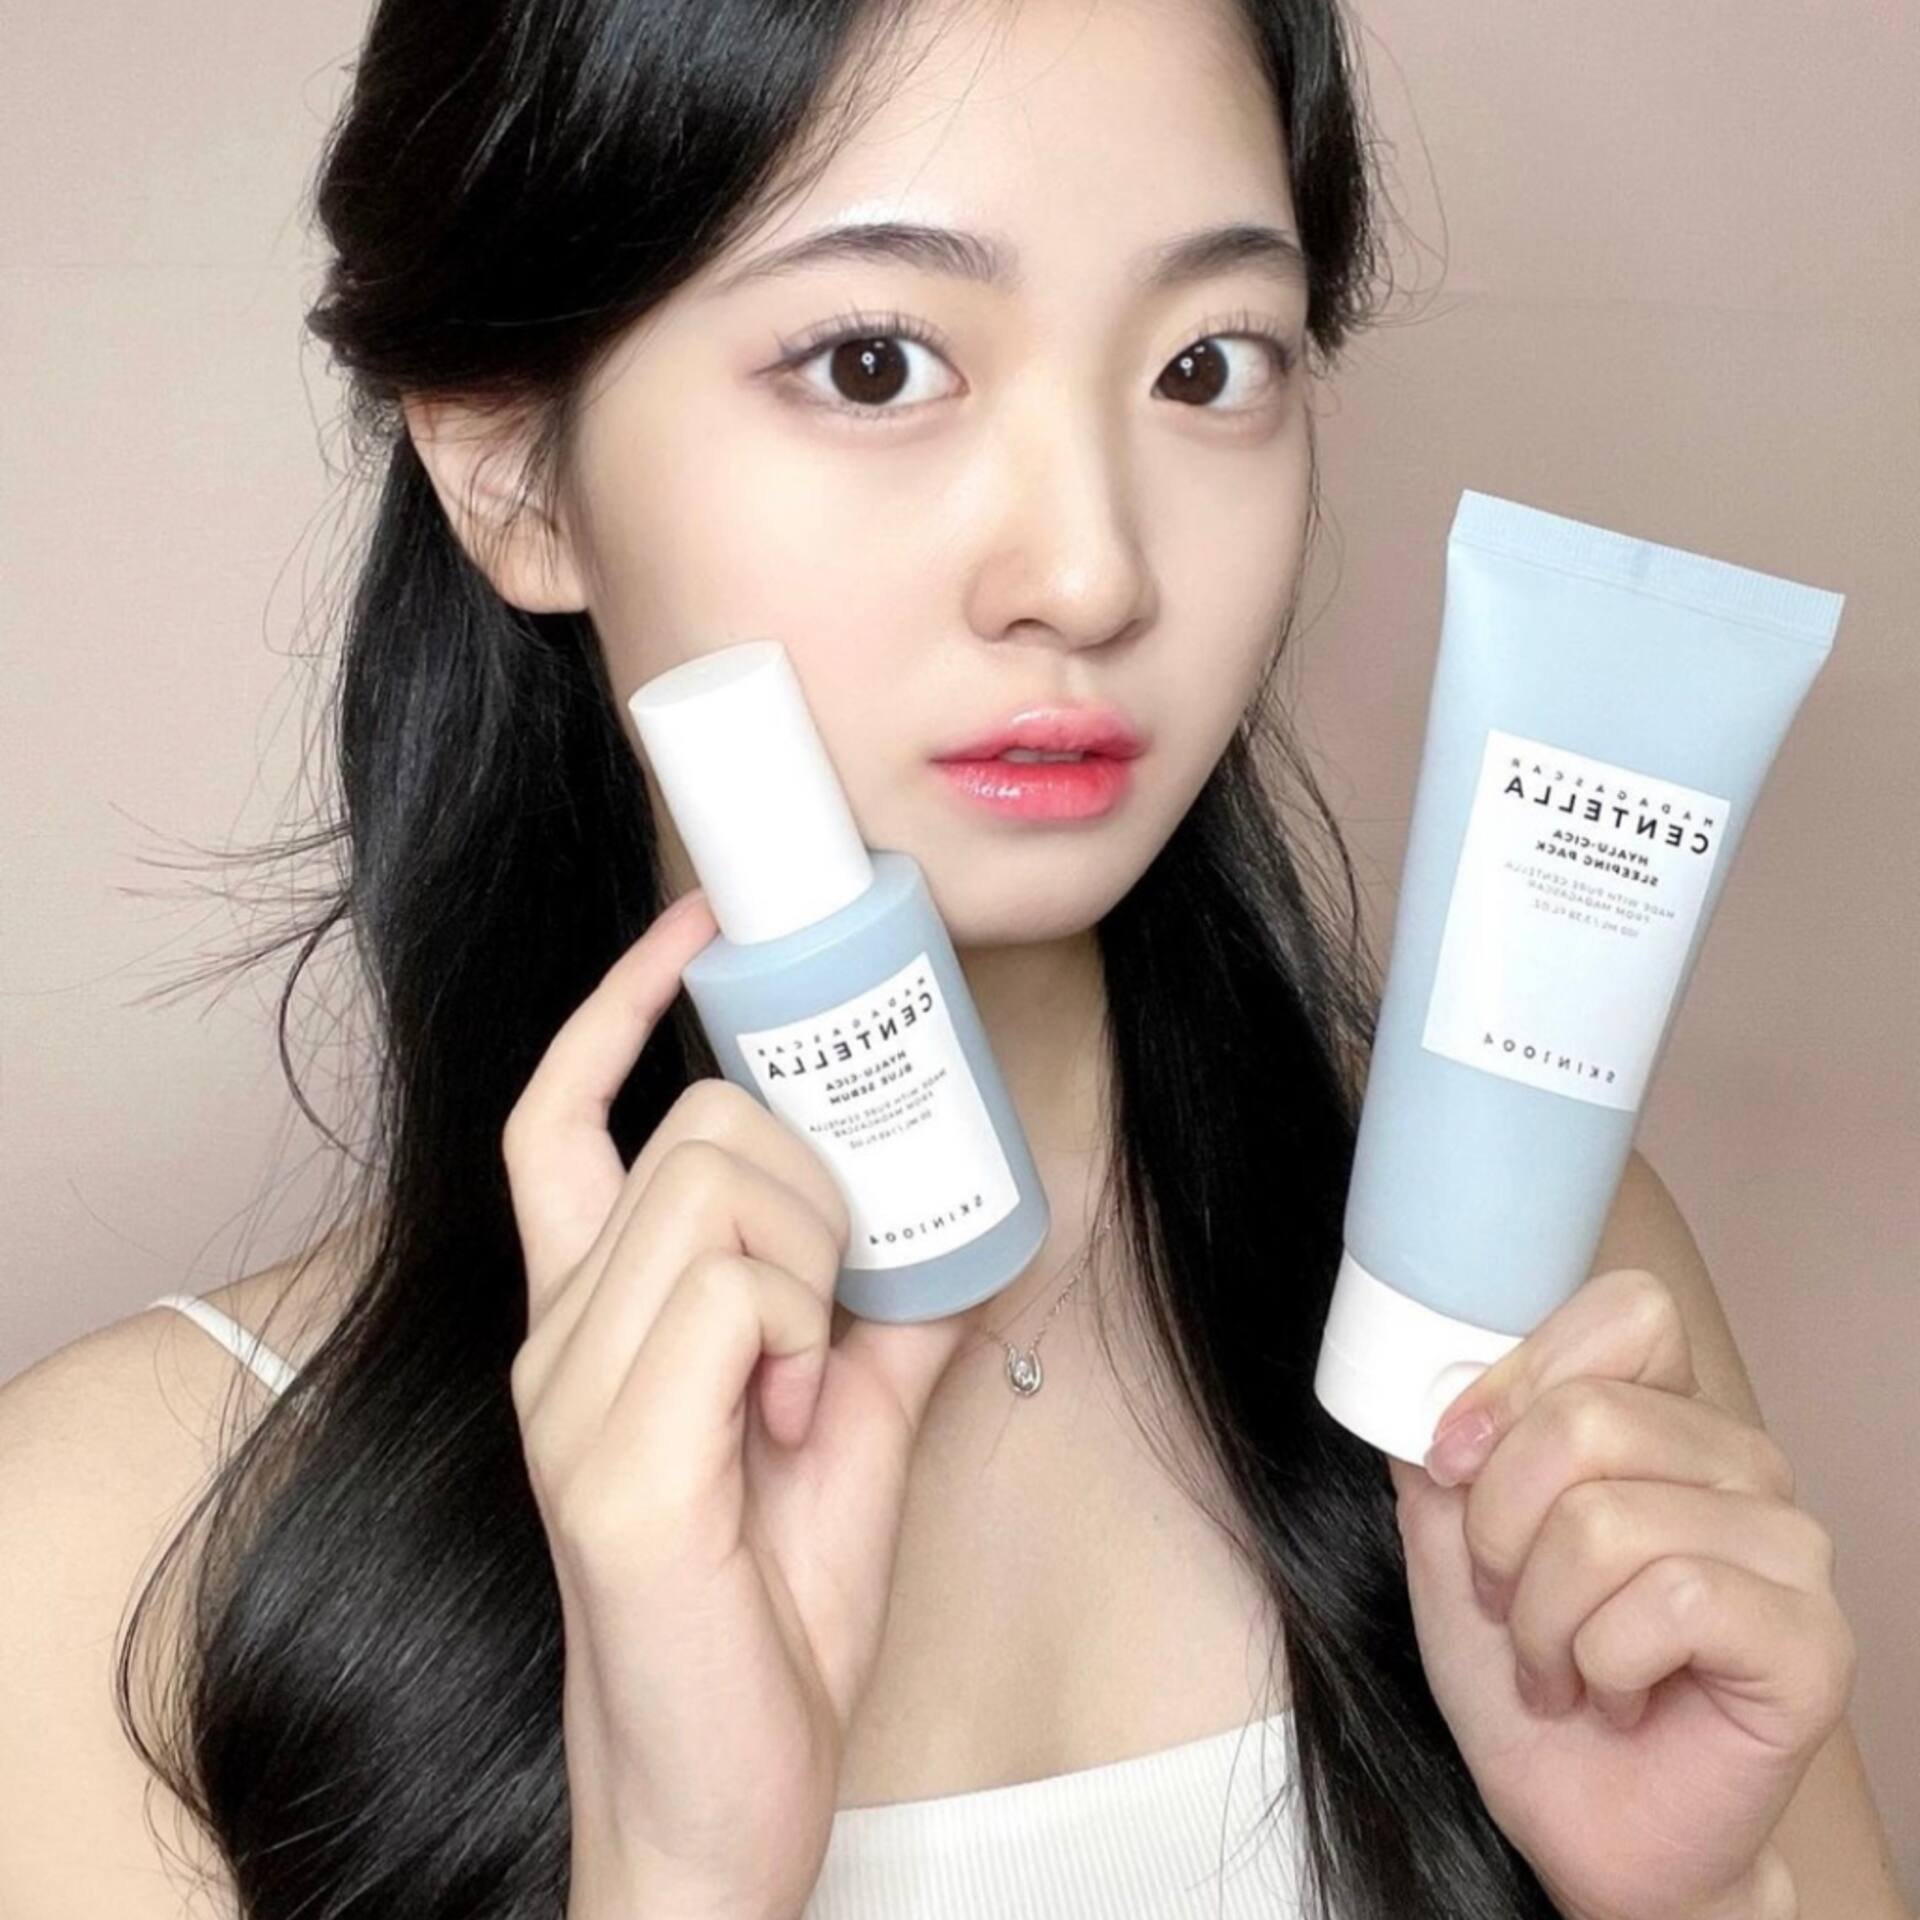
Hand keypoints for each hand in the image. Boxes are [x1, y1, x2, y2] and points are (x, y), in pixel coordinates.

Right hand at [503, 888, 974, 1919]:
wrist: (720, 1799)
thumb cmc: (764, 1617)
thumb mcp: (845, 1433)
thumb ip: (881, 1320)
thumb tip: (963, 1226)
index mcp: (590, 1320)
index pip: (559, 1117)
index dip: (616, 1005)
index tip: (698, 927)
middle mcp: (555, 1341)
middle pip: (688, 1136)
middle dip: (805, 1182)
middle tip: (830, 1302)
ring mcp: (568, 1398)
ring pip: (717, 1193)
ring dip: (810, 1259)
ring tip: (802, 1379)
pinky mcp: (607, 1468)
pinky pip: (728, 1295)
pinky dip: (794, 1326)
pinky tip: (785, 1417)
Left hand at [1387, 1265, 1856, 1919]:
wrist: (1579, 1823)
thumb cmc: (1525, 1678)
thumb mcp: (1448, 1540)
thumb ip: (1442, 1448)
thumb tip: (1421, 1375)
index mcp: (1666, 1417)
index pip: (1625, 1313)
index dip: (1517, 1378)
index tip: (1454, 1459)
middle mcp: (1742, 1463)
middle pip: (1587, 1418)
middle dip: (1500, 1523)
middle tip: (1505, 1596)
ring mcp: (1789, 1548)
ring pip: (1609, 1519)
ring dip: (1541, 1612)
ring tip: (1556, 1661)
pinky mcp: (1810, 1639)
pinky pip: (1669, 1599)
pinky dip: (1601, 1659)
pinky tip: (1616, 1695)